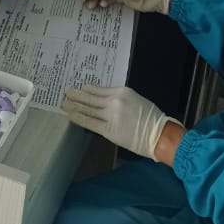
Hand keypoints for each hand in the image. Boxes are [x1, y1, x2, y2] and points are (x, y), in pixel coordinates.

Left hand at [62, 85, 178, 159]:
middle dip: (76, 95)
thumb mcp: (135, 100)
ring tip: (64, 103)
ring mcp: (110, 115)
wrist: (158, 134)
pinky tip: (71, 116)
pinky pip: (90, 123)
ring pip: (88, 109)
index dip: (87, 90)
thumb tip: (104, 102)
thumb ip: (119, 99)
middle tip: (65, 93)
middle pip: (90, 98)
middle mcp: (113, 101)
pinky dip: (79, 118)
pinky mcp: (108, 129)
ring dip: (74, 106)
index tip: (79, 88)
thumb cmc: (151, 118)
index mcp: (121, 91)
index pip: (99, 90)